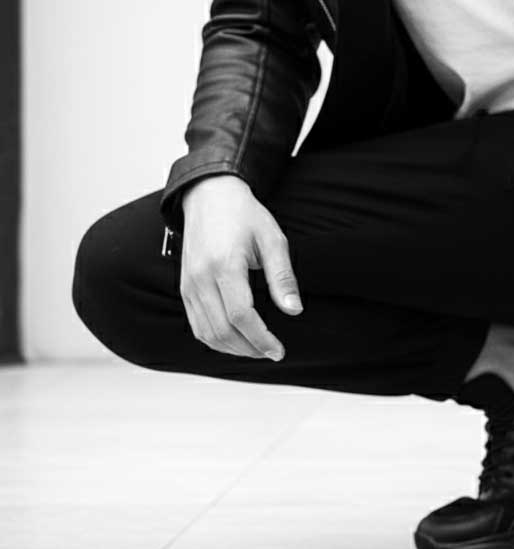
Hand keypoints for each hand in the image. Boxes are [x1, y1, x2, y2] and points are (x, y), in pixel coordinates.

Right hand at [179, 175, 302, 358]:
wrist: (209, 196)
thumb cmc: (244, 215)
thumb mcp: (273, 240)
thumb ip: (283, 277)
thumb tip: (294, 310)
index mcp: (224, 265)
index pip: (241, 315)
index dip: (261, 338)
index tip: (278, 350)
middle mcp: (201, 278)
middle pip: (222, 330)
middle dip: (249, 349)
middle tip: (272, 352)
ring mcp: (189, 284)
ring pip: (206, 333)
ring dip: (232, 349)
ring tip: (257, 349)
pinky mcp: (184, 287)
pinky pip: (197, 324)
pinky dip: (216, 339)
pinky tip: (237, 339)